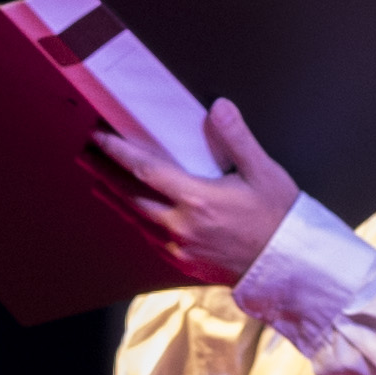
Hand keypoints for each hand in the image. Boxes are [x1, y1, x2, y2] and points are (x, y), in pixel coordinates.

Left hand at [90, 98, 305, 287]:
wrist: (289, 267)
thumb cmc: (279, 218)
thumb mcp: (263, 172)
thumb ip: (237, 138)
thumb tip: (218, 107)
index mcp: (196, 199)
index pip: (145, 170)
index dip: (118, 151)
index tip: (99, 136)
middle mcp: (180, 225)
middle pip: (129, 196)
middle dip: (104, 173)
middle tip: (85, 154)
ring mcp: (180, 248)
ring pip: (136, 220)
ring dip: (115, 198)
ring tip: (97, 182)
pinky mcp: (185, 264)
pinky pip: (150, 239)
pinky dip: (136, 222)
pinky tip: (132, 214)